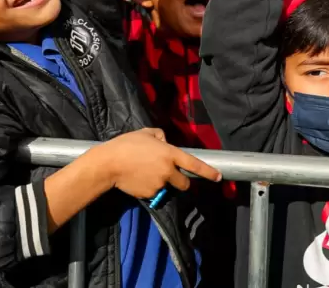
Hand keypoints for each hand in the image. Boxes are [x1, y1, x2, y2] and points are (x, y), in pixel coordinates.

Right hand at [94, 128, 220, 198]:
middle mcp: (168, 171)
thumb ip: (159, 136)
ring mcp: (160, 184)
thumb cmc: (126, 144)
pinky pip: (154, 192)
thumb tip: (164, 142)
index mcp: (170, 154)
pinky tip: (138, 179)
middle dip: (180, 180)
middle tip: (167, 174)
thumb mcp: (145, 133)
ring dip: (161, 183)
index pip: (194, 164)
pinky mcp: (150, 194)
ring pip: (167, 188)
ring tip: (144, 173)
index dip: (208, 171)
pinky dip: (149, 188)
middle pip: (184, 183)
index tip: (218, 177)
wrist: (109, 164)